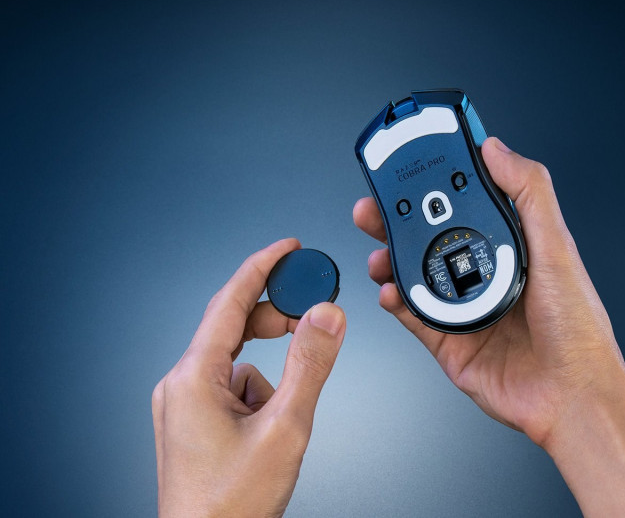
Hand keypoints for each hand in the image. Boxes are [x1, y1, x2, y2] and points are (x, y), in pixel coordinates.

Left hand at [152, 239, 345, 516]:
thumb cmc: (231, 506)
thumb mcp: (285, 428)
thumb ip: (310, 365)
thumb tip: (326, 316)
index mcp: (192, 378)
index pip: (230, 301)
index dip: (262, 267)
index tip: (287, 248)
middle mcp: (180, 386)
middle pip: (233, 329)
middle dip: (276, 321)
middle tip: (313, 316)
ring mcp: (183, 406)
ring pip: (237, 363)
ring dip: (270, 373)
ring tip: (285, 412)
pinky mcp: (192, 422)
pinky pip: (231, 388)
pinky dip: (258, 396)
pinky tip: (268, 430)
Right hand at [354, 137, 620, 443]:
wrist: (571, 397)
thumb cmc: (578, 329)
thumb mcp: (557, 248)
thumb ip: (529, 193)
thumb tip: (497, 149)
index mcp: (512, 247)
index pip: (466, 206)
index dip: (438, 186)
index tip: (412, 168)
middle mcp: (485, 275)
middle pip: (431, 239)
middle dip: (398, 221)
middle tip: (375, 207)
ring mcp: (464, 309)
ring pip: (415, 276)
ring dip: (390, 260)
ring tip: (379, 252)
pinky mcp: (449, 342)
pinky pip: (413, 317)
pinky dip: (396, 302)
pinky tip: (390, 292)